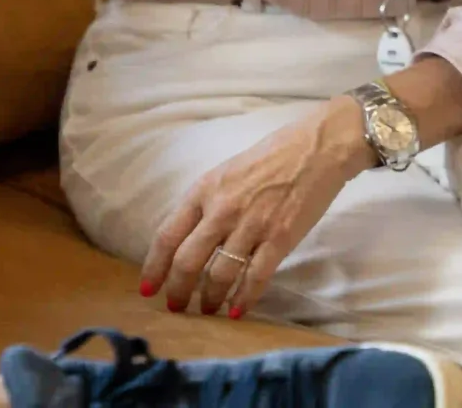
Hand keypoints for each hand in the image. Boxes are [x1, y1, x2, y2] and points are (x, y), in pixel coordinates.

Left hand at [141, 99, 369, 318]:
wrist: (314, 149)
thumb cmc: (268, 158)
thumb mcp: (224, 174)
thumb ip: (205, 203)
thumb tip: (187, 237)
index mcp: (202, 191)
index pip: (167, 235)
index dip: (154, 266)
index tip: (147, 288)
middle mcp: (221, 210)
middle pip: (188, 260)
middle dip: (178, 290)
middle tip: (176, 307)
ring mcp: (250, 226)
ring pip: (219, 274)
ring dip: (210, 298)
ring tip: (208, 310)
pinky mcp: (279, 238)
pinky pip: (255, 277)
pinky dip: (244, 299)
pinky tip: (237, 312)